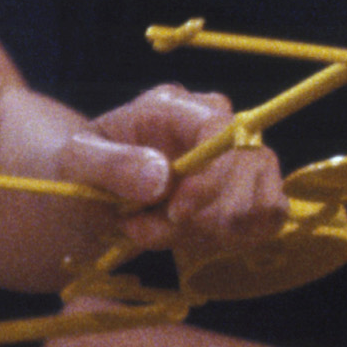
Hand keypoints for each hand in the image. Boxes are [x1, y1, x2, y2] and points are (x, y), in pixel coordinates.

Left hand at [63, 83, 285, 252]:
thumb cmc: (81, 169)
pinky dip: (233, 240)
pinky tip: (192, 239)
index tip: (177, 214)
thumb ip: (113, 165)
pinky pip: (269, 219)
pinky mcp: (251, 188)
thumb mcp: (77, 163)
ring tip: (158, 233)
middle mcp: (216, 122)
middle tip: (142, 230)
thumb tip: (162, 176)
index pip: (219, 128)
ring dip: (209, 234)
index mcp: (172, 106)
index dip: (209, 176)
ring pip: (258, 201)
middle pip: (246, 169)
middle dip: (199, 217)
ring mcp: (239, 155)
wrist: (89, 189)